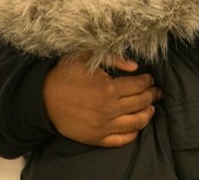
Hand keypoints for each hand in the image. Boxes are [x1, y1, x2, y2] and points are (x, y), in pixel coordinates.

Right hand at [43, 53, 160, 146]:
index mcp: (108, 89)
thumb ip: (114, 59)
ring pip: (136, 123)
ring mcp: (103, 126)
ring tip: (151, 108)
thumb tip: (135, 67)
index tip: (150, 78)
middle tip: (156, 91)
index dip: (148, 81)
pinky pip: (121, 140)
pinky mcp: (96, 138)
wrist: (43, 99)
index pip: (139, 85)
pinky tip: (136, 126)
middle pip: (141, 103)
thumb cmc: (65, 75)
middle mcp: (108, 109)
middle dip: (152, 95)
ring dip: (148, 114)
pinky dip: (133, 133)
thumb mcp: (87, 58)